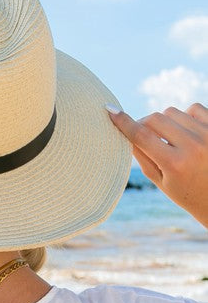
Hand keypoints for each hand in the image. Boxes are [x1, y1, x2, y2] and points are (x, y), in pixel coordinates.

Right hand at [107, 102, 207, 227]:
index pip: (141, 136)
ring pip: (173, 112)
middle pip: (155, 119)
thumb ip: (142, 156)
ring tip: (171, 141)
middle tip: (143, 135)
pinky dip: (186, 116)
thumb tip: (125, 131)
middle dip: (144, 124)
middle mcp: (193, 146)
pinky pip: (194, 108)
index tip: (110, 110)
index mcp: (175, 164)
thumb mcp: (161, 181)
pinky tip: (187, 133)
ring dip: (165, 123)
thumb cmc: (188, 194)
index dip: (123, 122)